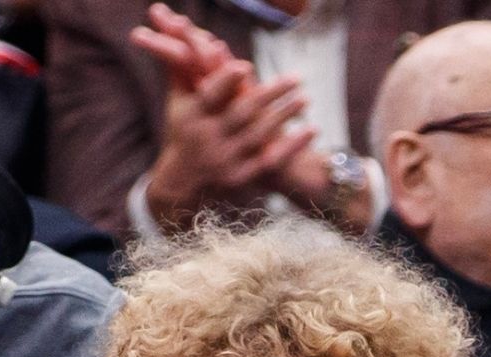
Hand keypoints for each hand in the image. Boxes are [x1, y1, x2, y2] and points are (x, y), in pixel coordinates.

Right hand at [135, 5, 320, 224]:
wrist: (182, 183)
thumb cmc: (184, 132)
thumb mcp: (179, 104)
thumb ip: (186, 72)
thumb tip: (200, 40)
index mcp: (192, 117)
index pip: (209, 96)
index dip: (225, 81)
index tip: (246, 66)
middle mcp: (208, 139)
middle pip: (243, 113)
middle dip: (270, 95)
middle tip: (296, 78)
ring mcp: (225, 160)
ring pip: (259, 136)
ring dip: (284, 116)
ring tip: (305, 99)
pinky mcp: (241, 178)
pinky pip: (271, 160)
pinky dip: (292, 145)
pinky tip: (311, 130)